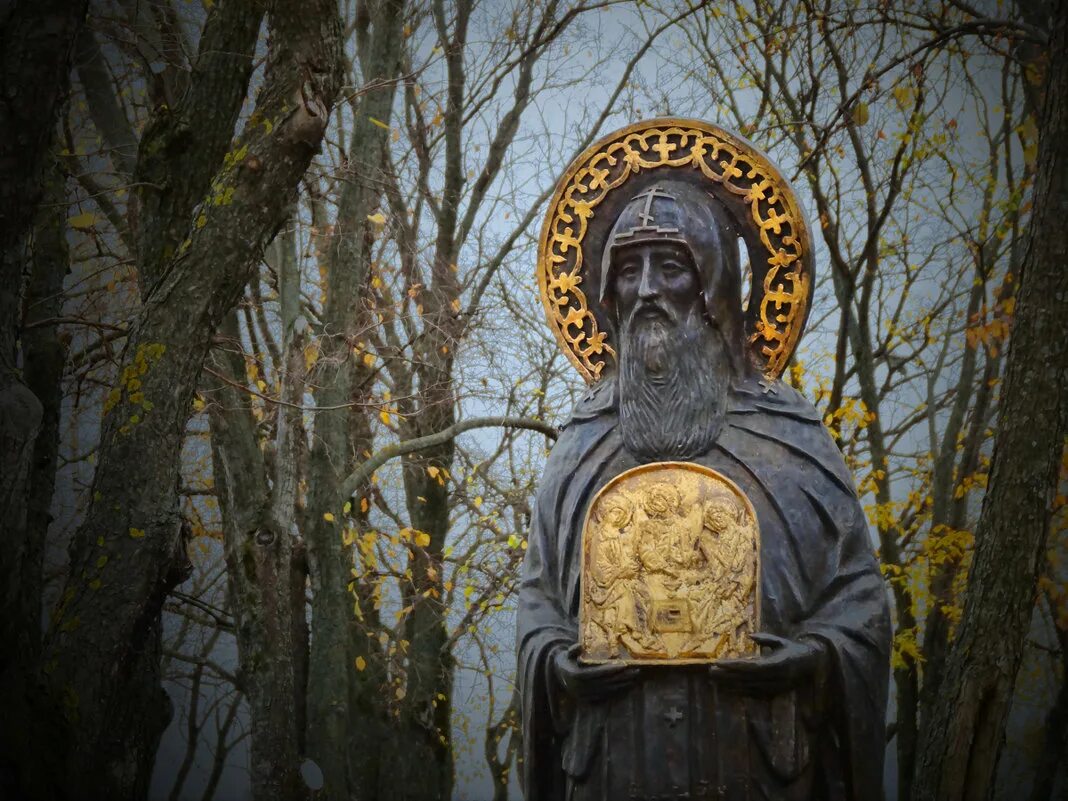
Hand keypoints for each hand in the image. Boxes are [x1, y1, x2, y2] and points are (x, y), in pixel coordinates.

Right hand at [553, 643, 640, 702]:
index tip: (624, 664)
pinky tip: (626, 686)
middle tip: (635, 671)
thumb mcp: (566, 654)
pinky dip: (617, 691)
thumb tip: (579, 645)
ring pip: (608, 690)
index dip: (612, 669)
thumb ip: (572, 650)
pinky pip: (606, 696)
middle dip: (622, 677)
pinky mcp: (589, 701)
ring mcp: (586, 695)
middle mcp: (582, 688)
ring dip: (622, 685)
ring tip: (634, 678)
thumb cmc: (565, 661)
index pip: (598, 672)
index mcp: (576, 675)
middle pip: (606, 682)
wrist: (557, 677)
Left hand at [707, 633, 826, 694]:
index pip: (750, 666)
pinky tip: (728, 690)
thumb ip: (766, 639)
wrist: (812, 665)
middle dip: (727, 676)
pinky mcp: (773, 693)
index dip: (733, 666)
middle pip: (746, 678)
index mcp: (776, 664)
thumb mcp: (781, 641)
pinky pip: (754, 694)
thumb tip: (750, 635)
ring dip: (730, 685)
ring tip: (714, 681)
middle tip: (710, 671)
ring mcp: (773, 687)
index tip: (719, 663)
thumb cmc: (794, 649)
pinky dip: (740, 692)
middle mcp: (774, 678)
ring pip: (748, 688)